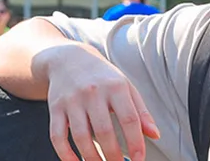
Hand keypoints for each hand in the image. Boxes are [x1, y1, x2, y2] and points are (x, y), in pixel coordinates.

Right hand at [38, 44, 160, 160]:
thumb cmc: (103, 77)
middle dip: (113, 156)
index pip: (129, 119)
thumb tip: (155, 135)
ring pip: (81, 137)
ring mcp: (71, 100)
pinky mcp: (55, 108)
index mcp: (115, 86)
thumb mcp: (125, 87)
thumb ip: (141, 112)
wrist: (68, 58)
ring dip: (92, 159)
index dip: (135, 143)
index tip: (138, 160)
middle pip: (104, 131)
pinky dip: (66, 154)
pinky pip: (57, 136)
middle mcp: (92, 92)